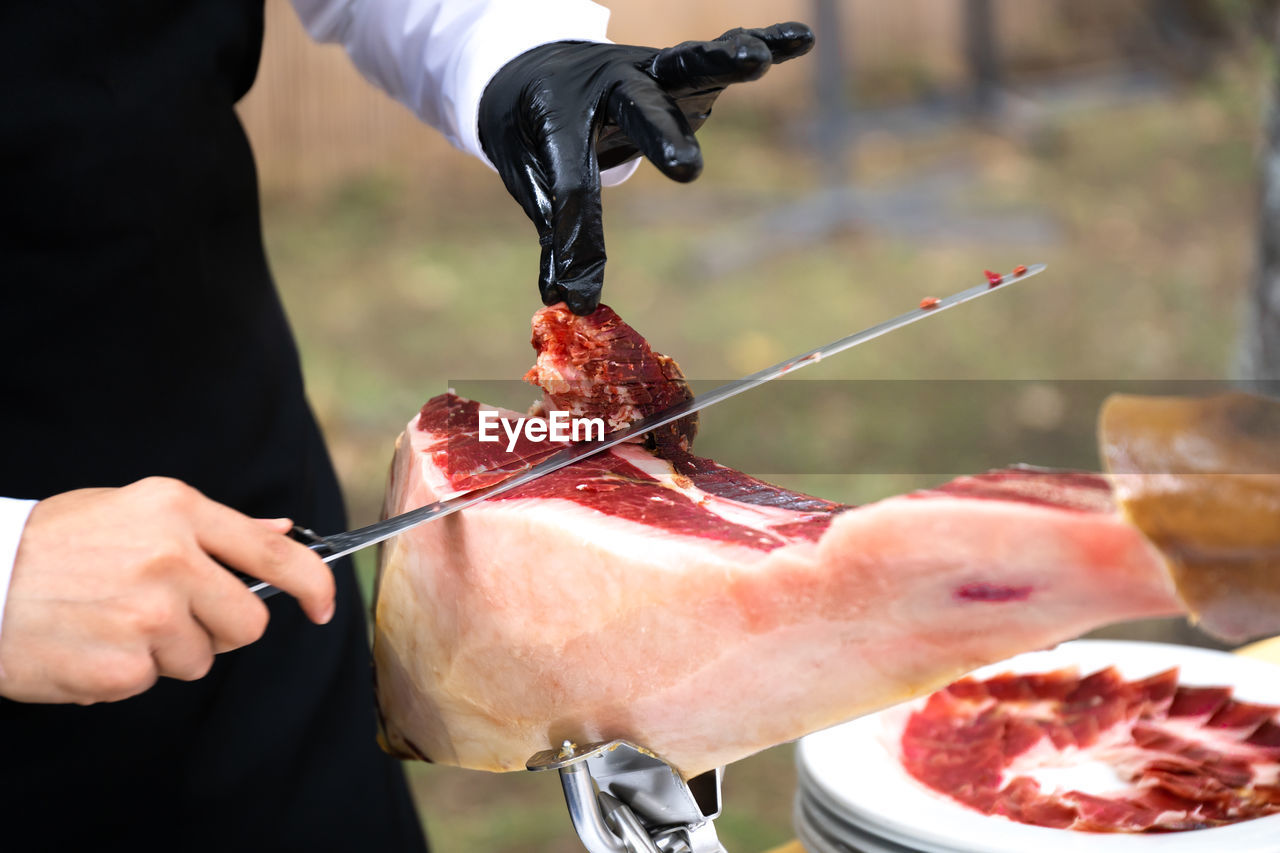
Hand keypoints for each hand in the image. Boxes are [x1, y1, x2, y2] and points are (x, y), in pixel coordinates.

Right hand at [0, 478, 335, 703]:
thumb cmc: (53, 543)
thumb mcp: (133, 510)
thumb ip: (213, 526)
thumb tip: (283, 530)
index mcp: (178, 512)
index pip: (276, 552)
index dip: (314, 584)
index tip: (322, 606)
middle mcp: (171, 559)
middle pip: (248, 621)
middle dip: (221, 628)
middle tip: (172, 616)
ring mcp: (149, 615)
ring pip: (200, 658)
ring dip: (166, 652)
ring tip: (113, 622)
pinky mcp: (123, 666)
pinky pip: (151, 682)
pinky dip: (125, 673)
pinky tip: (90, 644)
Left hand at [479, 22, 814, 314]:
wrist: (536, 63)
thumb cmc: (536, 131)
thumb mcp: (533, 179)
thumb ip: (559, 236)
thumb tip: (571, 301)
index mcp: (557, 116)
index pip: (570, 183)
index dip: (577, 242)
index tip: (579, 296)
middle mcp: (607, 86)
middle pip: (639, 110)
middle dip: (663, 138)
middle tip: (686, 170)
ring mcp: (649, 72)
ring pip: (688, 63)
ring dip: (724, 62)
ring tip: (754, 61)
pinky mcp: (679, 70)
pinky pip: (719, 52)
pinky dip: (763, 42)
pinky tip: (798, 39)